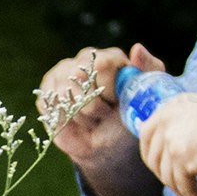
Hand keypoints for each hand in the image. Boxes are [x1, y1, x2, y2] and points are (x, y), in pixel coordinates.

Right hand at [37, 43, 160, 195]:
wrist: (106, 147)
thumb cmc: (127, 120)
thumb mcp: (145, 95)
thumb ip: (149, 68)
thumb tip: (137, 48)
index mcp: (110, 57)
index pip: (103, 63)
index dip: (109, 89)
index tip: (116, 103)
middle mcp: (85, 59)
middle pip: (81, 76)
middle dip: (94, 104)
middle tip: (104, 114)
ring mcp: (63, 72)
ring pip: (66, 92)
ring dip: (81, 114)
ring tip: (91, 119)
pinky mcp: (47, 89)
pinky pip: (52, 102)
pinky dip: (64, 117)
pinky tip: (74, 120)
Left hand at [134, 81, 196, 195]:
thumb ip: (190, 121)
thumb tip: (183, 142)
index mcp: (170, 107)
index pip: (146, 135)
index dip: (151, 156)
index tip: (163, 168)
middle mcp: (166, 122)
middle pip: (154, 159)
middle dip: (166, 177)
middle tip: (185, 186)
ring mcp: (173, 142)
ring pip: (169, 178)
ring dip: (184, 192)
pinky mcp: (185, 162)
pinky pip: (186, 190)